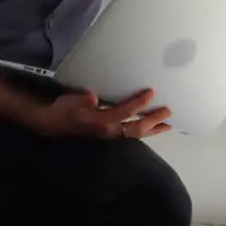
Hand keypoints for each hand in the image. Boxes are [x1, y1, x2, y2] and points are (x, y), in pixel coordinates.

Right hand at [26, 89, 173, 139]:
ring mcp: (112, 133)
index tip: (151, 92)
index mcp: (102, 121)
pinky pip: (132, 133)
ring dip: (153, 129)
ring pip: (137, 133)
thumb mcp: (70, 102)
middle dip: (154, 119)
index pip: (125, 112)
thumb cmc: (65, 109)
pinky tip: (154, 127)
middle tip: (169, 111)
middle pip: (137, 127)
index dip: (139, 103)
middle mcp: (110, 130)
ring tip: (169, 124)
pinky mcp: (112, 132)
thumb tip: (93, 97)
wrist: (56, 123)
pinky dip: (146, 130)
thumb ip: (82, 99)